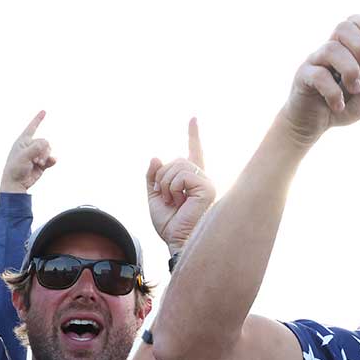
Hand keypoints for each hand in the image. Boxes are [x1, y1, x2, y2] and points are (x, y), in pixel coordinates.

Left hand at [1, 111, 56, 192]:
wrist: (16, 183)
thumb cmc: (15, 168)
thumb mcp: (24, 156)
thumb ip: (35, 148)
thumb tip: (46, 143)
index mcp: (23, 141)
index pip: (31, 127)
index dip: (38, 119)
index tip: (44, 111)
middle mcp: (30, 146)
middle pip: (44, 141)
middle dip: (43, 150)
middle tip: (37, 160)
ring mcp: (36, 155)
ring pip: (48, 150)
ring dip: (45, 156)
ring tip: (39, 163)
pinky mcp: (42, 164)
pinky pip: (50, 158)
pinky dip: (51, 161)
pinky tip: (50, 163)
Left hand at [147, 118, 217, 250]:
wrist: (178, 241)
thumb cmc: (170, 225)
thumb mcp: (154, 198)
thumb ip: (153, 178)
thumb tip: (156, 157)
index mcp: (191, 180)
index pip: (193, 152)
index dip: (193, 135)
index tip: (193, 118)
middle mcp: (201, 178)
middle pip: (175, 160)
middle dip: (162, 178)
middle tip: (165, 198)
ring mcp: (205, 182)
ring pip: (177, 165)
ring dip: (166, 184)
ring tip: (172, 201)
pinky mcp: (206, 187)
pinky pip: (182, 175)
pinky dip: (173, 187)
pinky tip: (179, 200)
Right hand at [280, 16, 359, 146]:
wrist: (314, 124)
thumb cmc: (342, 105)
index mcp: (346, 49)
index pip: (353, 23)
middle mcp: (330, 50)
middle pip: (342, 28)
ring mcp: (315, 61)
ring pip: (331, 49)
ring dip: (350, 69)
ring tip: (355, 89)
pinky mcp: (303, 77)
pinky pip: (318, 75)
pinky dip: (333, 91)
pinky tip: (338, 105)